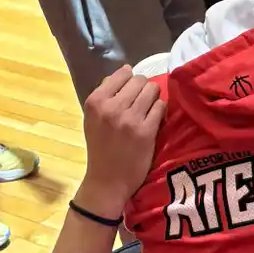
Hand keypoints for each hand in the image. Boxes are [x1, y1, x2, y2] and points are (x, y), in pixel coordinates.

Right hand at [77, 66, 165, 216]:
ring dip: (153, 99)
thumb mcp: (92, 118)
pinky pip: (161, 106)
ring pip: (152, 90)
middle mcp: (111, 107)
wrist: (107, 181)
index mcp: (95, 101)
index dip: (130, 80)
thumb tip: (126, 71)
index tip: (132, 91)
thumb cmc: (100, 147)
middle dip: (143, 89)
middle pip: (140, 80)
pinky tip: (154, 120)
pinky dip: (160, 111)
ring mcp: (129, 119)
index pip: (122, 73)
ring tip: (148, 111)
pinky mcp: (146, 131)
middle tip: (141, 103)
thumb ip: (106, 94)